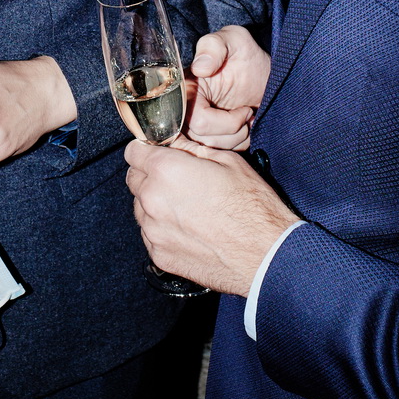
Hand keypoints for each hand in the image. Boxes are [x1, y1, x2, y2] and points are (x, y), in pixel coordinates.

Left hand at [125, 138, 294, 295]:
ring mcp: (153, 231)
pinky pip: (150, 233)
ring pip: (140, 206)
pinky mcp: (159, 255)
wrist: (266, 256)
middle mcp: (152, 200)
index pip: (133, 151)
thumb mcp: (227, 161)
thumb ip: (191, 149)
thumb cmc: (252, 208)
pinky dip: (162, 228)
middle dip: (150, 175)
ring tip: (187, 206)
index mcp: (166, 170)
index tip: (158, 153)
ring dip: (155, 202)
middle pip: (134, 178)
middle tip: (177, 179)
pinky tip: (189, 228)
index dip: (147, 149)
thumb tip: (174, 142)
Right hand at [184, 24, 270, 149]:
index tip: (244, 111)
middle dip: (233, 131)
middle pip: (203, 138)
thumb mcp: (234, 40)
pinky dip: (237, 145)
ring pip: (211, 148)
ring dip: (237, 139)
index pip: (196, 121)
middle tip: (249, 114)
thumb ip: (214, 46)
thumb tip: (199, 68)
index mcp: (185, 88)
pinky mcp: (206, 135)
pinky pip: (218, 153)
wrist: (264, 73)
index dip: (223, 122)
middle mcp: (184, 108)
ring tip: (249, 120)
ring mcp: (194, 124)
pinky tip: (246, 129)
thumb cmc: (246, 54)